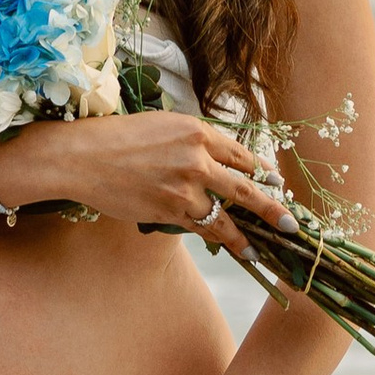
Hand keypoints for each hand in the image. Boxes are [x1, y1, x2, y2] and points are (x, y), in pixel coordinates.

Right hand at [28, 109, 290, 257]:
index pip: (241, 155)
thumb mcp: (163, 126)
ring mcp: (184, 188)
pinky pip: (201, 228)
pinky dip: (217, 239)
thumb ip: (193, 141)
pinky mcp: (169, 211)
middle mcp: (197, 158)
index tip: (275, 183)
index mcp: (197, 131)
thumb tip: (216, 161)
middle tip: (292, 224)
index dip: (262, 172)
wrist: (82, 156)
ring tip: (261, 249)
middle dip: (273, 209)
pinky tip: (229, 246)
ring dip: (246, 235)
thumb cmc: (118, 137)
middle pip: (246, 187)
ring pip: (226, 216)